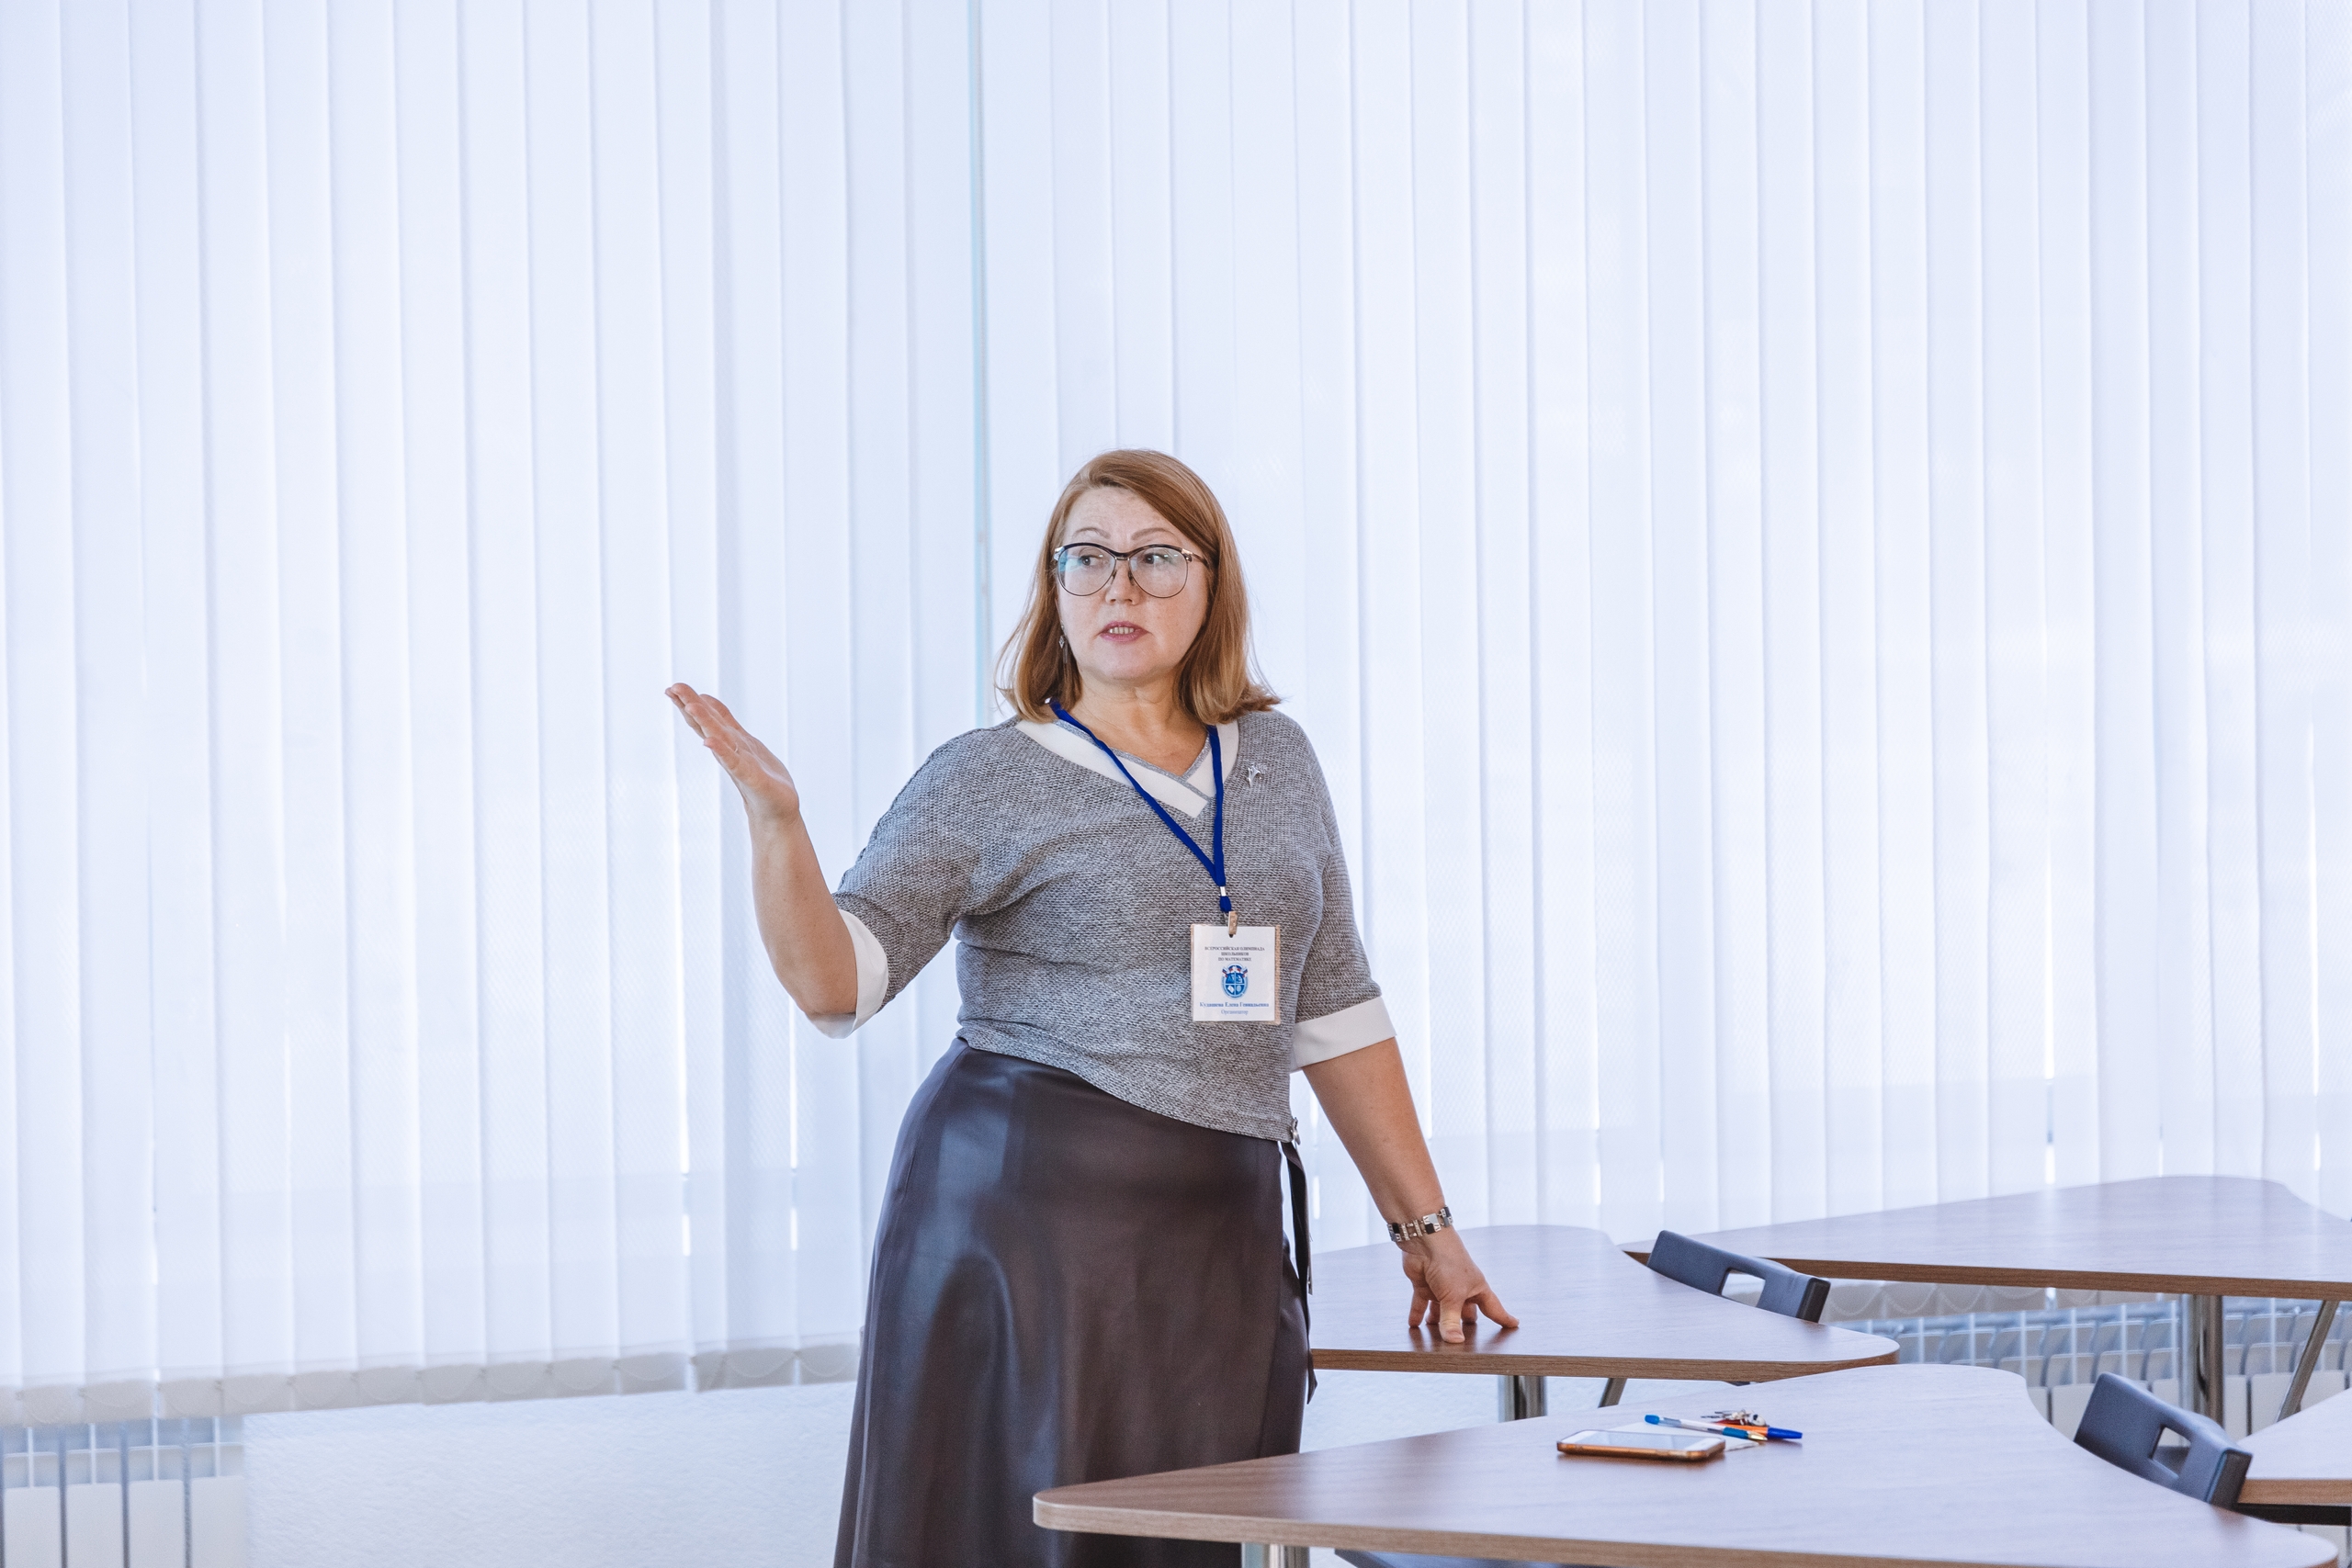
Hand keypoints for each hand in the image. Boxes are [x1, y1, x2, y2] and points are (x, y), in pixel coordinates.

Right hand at [667, 683, 801, 826]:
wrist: (778, 811)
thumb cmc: (762, 778)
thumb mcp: (744, 742)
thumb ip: (725, 723)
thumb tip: (705, 700)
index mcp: (731, 741)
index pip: (708, 718)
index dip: (692, 702)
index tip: (673, 687)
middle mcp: (731, 750)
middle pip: (708, 724)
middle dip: (691, 705)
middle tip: (672, 688)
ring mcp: (740, 764)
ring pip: (719, 739)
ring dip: (705, 723)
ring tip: (689, 706)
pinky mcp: (752, 779)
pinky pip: (734, 763)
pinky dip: (722, 752)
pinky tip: (709, 742)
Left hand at [1401, 1230, 1518, 1343]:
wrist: (1424, 1240)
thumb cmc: (1448, 1261)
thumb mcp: (1453, 1296)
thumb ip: (1451, 1320)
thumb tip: (1455, 1341)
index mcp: (1476, 1288)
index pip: (1493, 1307)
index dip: (1503, 1317)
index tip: (1514, 1324)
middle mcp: (1460, 1289)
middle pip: (1465, 1311)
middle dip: (1466, 1324)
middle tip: (1470, 1339)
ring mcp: (1441, 1287)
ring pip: (1441, 1311)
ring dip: (1438, 1324)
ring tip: (1438, 1340)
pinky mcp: (1424, 1285)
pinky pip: (1420, 1304)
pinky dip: (1417, 1314)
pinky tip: (1414, 1325)